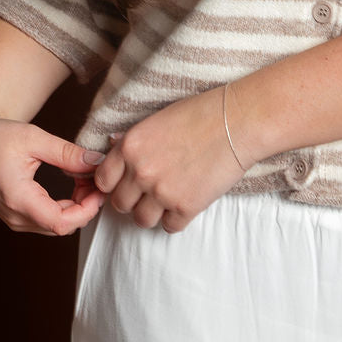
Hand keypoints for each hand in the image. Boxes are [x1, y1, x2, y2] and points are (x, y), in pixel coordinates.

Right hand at [0, 116, 105, 236]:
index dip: (88, 209)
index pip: (62, 223)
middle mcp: (15, 216)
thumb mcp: (33, 138)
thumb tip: (97, 163)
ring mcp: (14, 219)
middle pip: (62, 226)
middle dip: (86, 206)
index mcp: (18, 199)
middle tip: (96, 178)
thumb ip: (67, 153)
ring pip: (56, 225)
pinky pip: (47, 219)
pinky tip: (73, 184)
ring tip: (85, 177)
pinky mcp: (15, 215)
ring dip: (77, 206)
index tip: (100, 187)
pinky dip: (65, 206)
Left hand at [94, 87, 245, 233]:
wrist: (238, 121)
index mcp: (130, 146)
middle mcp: (140, 171)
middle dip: (134, 199)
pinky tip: (188, 200)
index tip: (127, 182)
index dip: (114, 183)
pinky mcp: (186, 207)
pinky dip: (178, 218)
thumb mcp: (157, 120)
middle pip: (120, 204)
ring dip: (154, 212)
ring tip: (171, 196)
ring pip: (142, 220)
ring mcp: (162, 192)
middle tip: (152, 189)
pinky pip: (170, 227)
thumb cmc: (201, 114)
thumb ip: (134, 143)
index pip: (103, 181)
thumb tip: (114, 156)